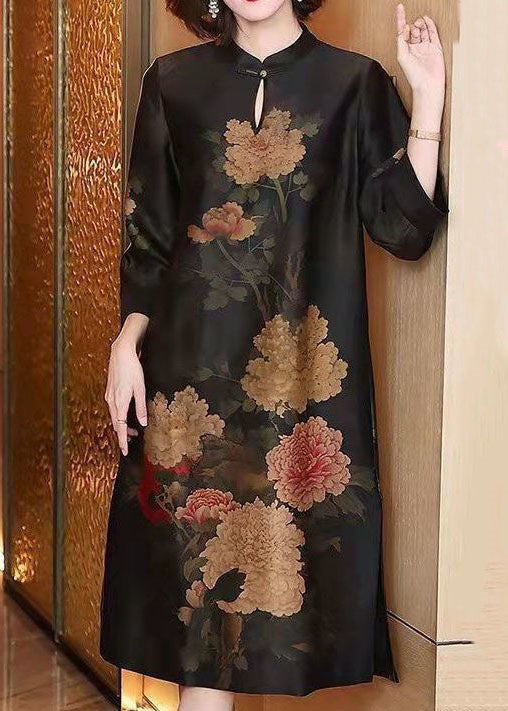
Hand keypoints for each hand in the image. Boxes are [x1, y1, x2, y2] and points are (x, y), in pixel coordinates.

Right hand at [105, 334, 146, 455]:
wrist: (120, 353)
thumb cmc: (132, 369)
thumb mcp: (140, 388)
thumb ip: (141, 407)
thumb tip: (142, 423)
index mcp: (119, 403)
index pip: (121, 428)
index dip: (123, 441)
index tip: (125, 451)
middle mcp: (112, 401)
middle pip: (116, 424)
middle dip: (123, 434)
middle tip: (132, 441)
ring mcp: (109, 396)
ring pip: (114, 417)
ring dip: (122, 425)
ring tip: (132, 431)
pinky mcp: (110, 391)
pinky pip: (113, 409)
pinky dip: (119, 416)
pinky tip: (125, 415)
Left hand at [396, 3, 444, 106]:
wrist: (427, 84)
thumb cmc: (414, 76)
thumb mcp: (402, 56)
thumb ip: (401, 41)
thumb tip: (405, 28)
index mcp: (405, 50)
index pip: (402, 31)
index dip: (400, 19)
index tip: (400, 8)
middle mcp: (415, 48)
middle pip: (413, 30)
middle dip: (412, 24)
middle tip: (413, 25)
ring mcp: (426, 47)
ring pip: (423, 30)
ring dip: (420, 23)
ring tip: (419, 22)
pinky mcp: (435, 47)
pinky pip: (433, 33)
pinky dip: (430, 25)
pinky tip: (427, 20)